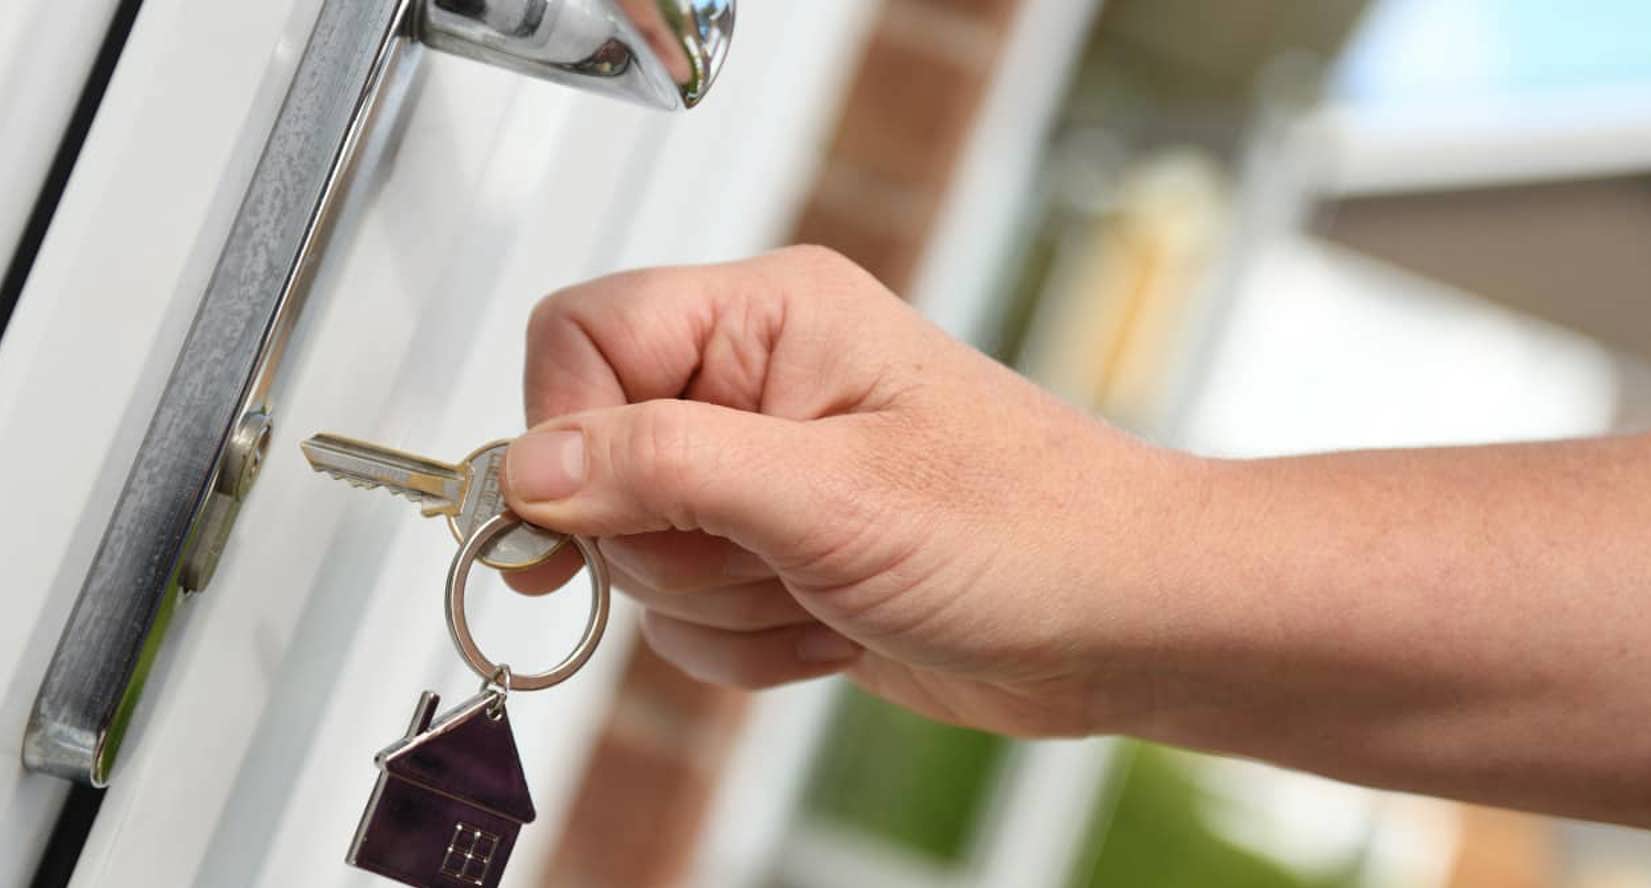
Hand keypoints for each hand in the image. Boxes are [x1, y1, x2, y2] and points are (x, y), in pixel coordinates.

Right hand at [501, 246, 1202, 737]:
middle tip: (774, 552)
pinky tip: (836, 623)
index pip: (580, 338)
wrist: (1121, 627)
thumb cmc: (1031, 531)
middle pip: (596, 464)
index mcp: (767, 314)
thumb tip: (529, 466)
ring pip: (638, 558)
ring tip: (829, 587)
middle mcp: (752, 383)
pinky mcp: (772, 554)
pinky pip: (686, 618)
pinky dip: (750, 646)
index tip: (585, 517)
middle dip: (676, 546)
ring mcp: (760, 475)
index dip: (566, 433)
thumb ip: (665, 467)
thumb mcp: (831, 496)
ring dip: (725, 606)